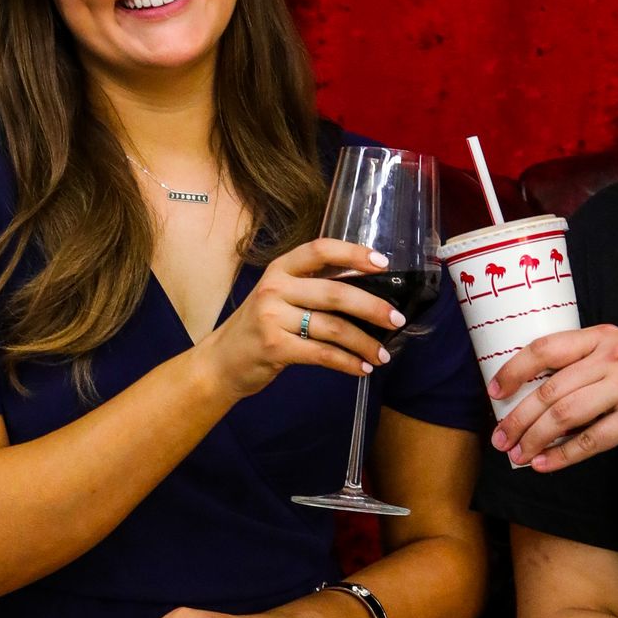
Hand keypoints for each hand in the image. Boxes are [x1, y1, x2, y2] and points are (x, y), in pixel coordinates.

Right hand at [199, 238, 407, 398]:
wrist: (220, 362)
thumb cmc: (259, 327)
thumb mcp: (279, 297)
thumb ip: (313, 287)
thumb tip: (369, 288)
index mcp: (280, 269)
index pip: (320, 250)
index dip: (353, 253)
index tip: (383, 262)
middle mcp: (275, 288)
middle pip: (335, 293)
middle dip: (372, 307)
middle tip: (397, 319)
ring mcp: (272, 318)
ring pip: (333, 327)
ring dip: (364, 342)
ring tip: (382, 355)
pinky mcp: (274, 347)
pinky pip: (322, 353)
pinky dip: (347, 362)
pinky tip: (362, 368)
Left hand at [488, 325, 617, 470]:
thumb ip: (589, 368)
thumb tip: (538, 396)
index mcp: (604, 338)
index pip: (545, 348)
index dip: (514, 370)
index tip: (495, 392)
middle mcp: (613, 356)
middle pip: (549, 388)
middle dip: (518, 417)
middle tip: (501, 438)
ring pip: (563, 414)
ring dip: (534, 439)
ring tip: (519, 455)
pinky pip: (589, 440)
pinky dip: (562, 456)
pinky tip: (546, 464)